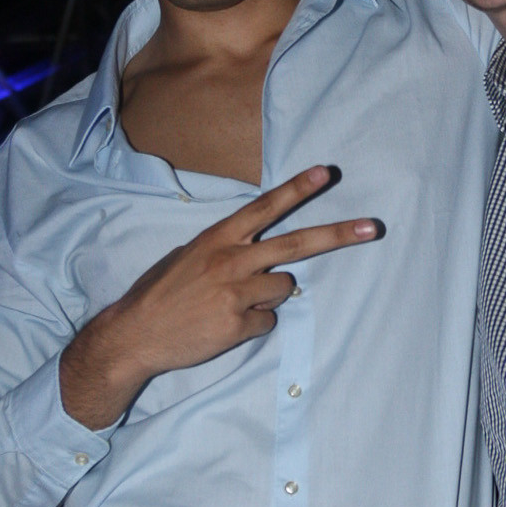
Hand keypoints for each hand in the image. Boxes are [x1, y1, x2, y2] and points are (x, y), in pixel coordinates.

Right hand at [61, 164, 381, 428]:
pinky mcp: (238, 324)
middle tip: (372, 227)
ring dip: (269, 296)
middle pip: (296, 244)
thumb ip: (226, 250)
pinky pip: (267, 322)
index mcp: (217, 238)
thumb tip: (260, 256)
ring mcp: (236, 293)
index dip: (297, 189)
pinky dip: (252, 324)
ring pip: (284, 288)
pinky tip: (223, 325)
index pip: (265, 207)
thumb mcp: (188, 256)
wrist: (133, 333)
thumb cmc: (161, 293)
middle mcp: (231, 260)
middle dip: (338, 234)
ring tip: (231, 303)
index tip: (326, 173)